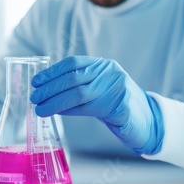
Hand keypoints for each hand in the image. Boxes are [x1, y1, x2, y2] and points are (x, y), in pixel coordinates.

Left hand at [30, 56, 163, 154]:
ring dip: (56, 101)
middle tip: (34, 97)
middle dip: (50, 88)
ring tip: (41, 108)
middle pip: (74, 77)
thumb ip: (79, 86)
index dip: (52, 72)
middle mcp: (111, 73)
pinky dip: (71, 111)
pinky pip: (90, 108)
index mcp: (104, 65)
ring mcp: (117, 88)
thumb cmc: (118, 105)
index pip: (73, 63)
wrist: (149, 120)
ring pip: (79, 93)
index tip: (36, 81)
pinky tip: (59, 113)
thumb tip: (47, 92)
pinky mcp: (121, 107)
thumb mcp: (98, 89)